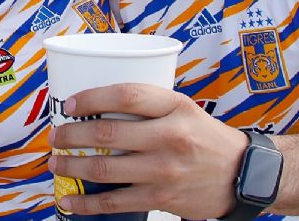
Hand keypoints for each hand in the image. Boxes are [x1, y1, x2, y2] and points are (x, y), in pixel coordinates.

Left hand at [48, 84, 247, 219]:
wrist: (242, 175)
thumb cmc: (205, 137)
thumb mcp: (184, 108)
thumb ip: (149, 104)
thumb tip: (97, 104)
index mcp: (175, 106)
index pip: (126, 95)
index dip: (92, 98)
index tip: (70, 104)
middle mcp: (170, 136)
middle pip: (107, 132)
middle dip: (71, 135)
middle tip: (55, 136)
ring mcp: (164, 170)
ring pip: (104, 168)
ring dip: (72, 166)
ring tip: (56, 163)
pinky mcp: (161, 199)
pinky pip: (115, 202)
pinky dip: (87, 203)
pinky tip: (69, 200)